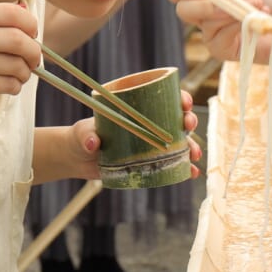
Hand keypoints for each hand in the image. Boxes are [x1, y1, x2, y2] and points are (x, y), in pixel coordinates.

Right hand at [0, 2, 38, 131]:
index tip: (32, 34)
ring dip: (25, 71)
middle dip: (33, 50)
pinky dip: (16, 86)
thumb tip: (26, 8)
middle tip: (34, 59)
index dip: (29, 24)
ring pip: (15, 63)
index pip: (9, 12)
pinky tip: (9, 86)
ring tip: (20, 75)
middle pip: (16, 38)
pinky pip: (8, 83)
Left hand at [46, 91, 201, 180]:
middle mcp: (149, 124)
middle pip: (177, 118)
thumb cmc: (81, 136)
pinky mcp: (149, 162)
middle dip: (189, 120)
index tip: (184, 104)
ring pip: (179, 142)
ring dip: (191, 146)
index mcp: (138, 108)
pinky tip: (191, 173)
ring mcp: (151, 143)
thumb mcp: (82, 132)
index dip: (179, 98)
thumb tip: (92, 143)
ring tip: (194, 155)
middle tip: (189, 126)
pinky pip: (171, 164)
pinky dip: (183, 168)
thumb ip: (85, 135)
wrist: (77, 158)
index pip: (165, 98)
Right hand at [168, 0, 271, 75]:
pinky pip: (219, 34)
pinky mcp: (221, 50)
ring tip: (256, 4)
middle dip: (202, 1)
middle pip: (182, 9)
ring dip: (231, 9)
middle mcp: (205, 18)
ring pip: (204, 20)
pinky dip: (238, 23)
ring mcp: (212, 35)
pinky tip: (256, 21)